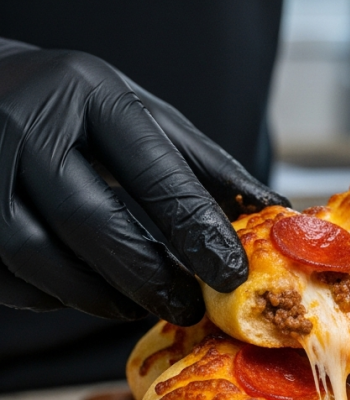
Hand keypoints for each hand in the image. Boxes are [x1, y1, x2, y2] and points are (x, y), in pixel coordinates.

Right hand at [0, 39, 287, 323]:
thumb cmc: (80, 109)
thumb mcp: (145, 119)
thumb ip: (205, 168)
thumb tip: (273, 212)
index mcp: (87, 92)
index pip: (155, 175)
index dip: (198, 234)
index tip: (232, 275)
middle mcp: (25, 123)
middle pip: (93, 225)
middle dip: (149, 278)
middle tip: (186, 307)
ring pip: (42, 259)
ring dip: (101, 295)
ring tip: (139, 303)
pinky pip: (10, 275)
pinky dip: (56, 295)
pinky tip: (88, 290)